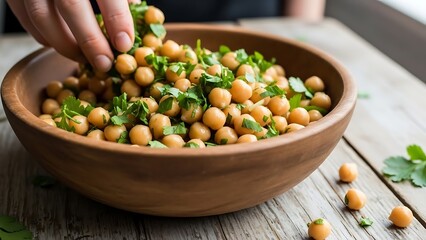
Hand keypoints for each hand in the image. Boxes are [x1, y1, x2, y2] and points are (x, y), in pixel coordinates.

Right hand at [6, 0, 135, 71]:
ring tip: (85, 59)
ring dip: (66, 45)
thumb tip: (135, 7)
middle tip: (105, 63)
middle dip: (90, 41)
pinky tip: (62, 44)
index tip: (125, 44)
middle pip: (71, 7)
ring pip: (43, 17)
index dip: (117, 19)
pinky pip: (26, 19)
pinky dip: (45, 37)